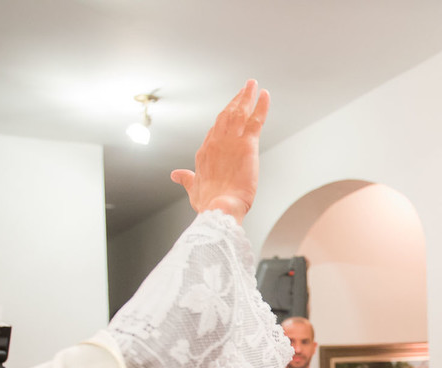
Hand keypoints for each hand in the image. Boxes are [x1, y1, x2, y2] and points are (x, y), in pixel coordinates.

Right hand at [171, 79, 269, 222]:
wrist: (219, 207)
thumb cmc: (208, 203)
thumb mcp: (193, 189)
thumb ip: (187, 179)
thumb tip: (176, 175)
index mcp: (205, 152)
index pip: (215, 130)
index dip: (223, 118)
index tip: (230, 109)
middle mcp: (216, 142)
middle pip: (226, 115)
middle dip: (235, 100)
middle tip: (244, 88)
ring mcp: (231, 141)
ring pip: (240, 112)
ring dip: (246, 96)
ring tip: (252, 84)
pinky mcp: (247, 145)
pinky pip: (255, 120)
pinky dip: (261, 106)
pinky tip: (264, 95)